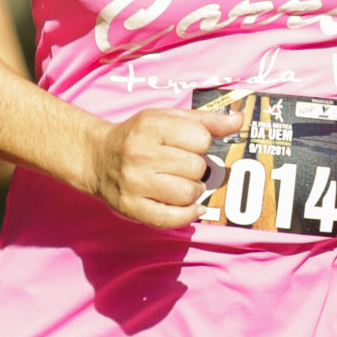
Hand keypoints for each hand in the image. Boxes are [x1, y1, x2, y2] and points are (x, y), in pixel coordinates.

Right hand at [90, 102, 247, 227]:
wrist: (97, 157)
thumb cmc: (139, 136)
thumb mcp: (168, 118)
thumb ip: (205, 120)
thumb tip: (238, 120)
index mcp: (151, 126)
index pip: (201, 139)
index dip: (200, 143)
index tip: (186, 144)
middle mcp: (140, 154)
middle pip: (197, 168)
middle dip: (196, 168)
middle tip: (180, 166)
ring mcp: (134, 183)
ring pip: (189, 193)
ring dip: (192, 191)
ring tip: (179, 183)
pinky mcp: (131, 207)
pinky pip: (173, 218)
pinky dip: (188, 214)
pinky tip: (190, 206)